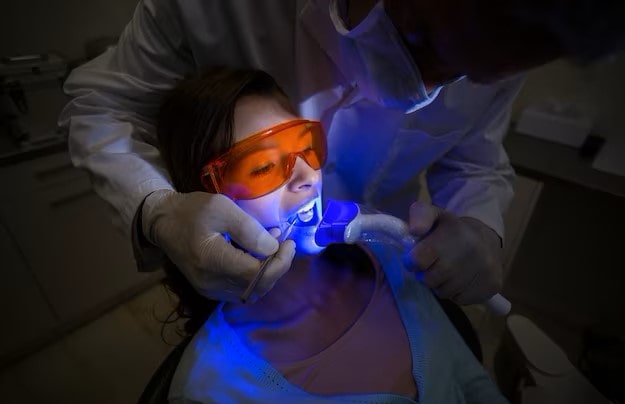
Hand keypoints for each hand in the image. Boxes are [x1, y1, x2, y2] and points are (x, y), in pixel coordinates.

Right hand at [142, 190, 295, 300]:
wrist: (163, 222)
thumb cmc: (192, 210)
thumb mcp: (221, 208)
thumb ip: (248, 229)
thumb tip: (273, 248)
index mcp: (212, 260)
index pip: (257, 274)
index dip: (280, 261)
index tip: (289, 242)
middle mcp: (211, 282)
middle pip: (258, 286)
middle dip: (278, 267)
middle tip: (284, 244)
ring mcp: (209, 290)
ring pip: (253, 292)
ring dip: (269, 273)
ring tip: (271, 247)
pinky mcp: (210, 290)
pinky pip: (242, 290)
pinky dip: (256, 277)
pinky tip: (256, 257)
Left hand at [403, 201, 502, 304]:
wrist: (486, 239)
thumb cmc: (450, 230)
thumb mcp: (432, 215)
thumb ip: (419, 216)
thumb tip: (415, 230)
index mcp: (454, 231)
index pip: (418, 259)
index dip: (413, 261)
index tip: (418, 258)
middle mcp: (472, 250)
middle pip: (429, 280)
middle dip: (426, 274)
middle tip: (433, 265)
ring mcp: (485, 270)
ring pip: (444, 292)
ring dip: (441, 285)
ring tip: (447, 271)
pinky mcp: (492, 285)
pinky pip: (460, 300)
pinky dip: (456, 293)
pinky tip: (461, 279)